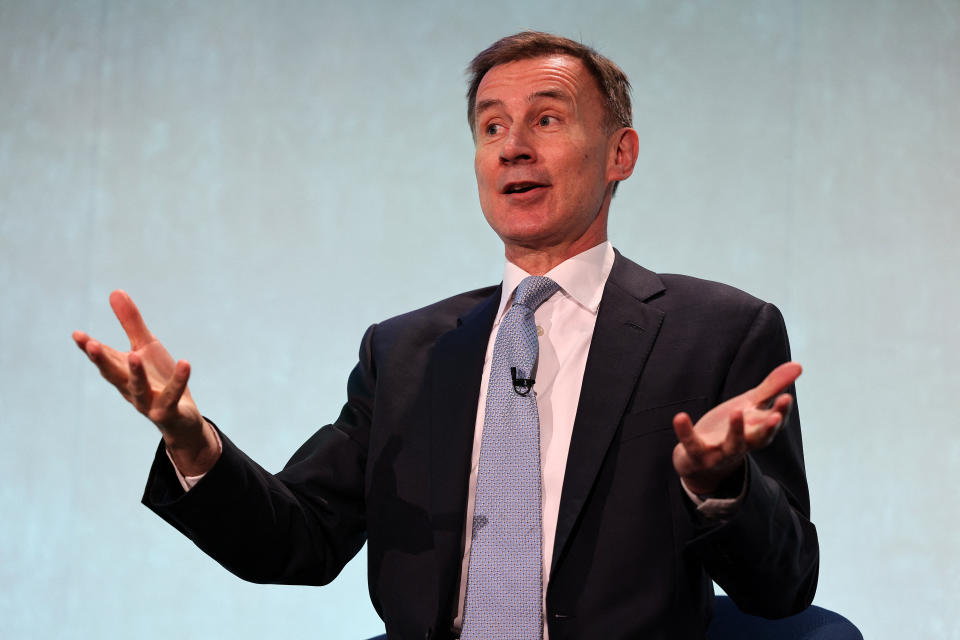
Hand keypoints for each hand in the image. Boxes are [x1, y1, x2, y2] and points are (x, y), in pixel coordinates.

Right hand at [73, 290, 218, 474]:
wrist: (182, 418)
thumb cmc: (159, 379)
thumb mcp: (146, 347)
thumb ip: (131, 322)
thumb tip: (115, 291)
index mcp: (123, 372)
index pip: (104, 358)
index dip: (90, 348)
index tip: (77, 334)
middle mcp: (130, 388)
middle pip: (113, 374)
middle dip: (101, 360)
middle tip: (90, 345)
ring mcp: (148, 402)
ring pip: (138, 388)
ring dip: (135, 373)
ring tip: (135, 356)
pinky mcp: (168, 411)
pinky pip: (173, 396)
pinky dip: (178, 381)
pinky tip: (185, 363)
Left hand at [672, 362, 800, 495]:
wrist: (700, 459)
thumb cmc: (730, 427)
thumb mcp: (750, 405)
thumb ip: (772, 387)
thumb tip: (798, 365)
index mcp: (757, 430)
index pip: (774, 422)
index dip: (781, 411)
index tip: (787, 397)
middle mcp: (743, 443)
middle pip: (759, 439)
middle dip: (768, 428)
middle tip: (776, 416)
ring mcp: (721, 452)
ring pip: (732, 446)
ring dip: (736, 431)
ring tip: (736, 411)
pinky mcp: (698, 454)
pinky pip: (691, 444)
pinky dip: (685, 432)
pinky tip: (680, 417)